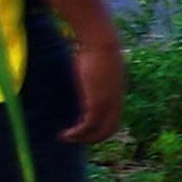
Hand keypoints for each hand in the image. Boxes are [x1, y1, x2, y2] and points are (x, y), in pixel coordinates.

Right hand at [63, 29, 124, 145]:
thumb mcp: (96, 67)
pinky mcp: (98, 101)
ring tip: (66, 138)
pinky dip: (78, 134)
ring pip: (100, 131)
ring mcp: (109, 103)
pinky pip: (89, 125)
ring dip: (83, 139)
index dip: (100, 128)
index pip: (113, 120)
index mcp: (116, 94)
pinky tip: (65, 134)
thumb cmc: (96, 48)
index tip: (82, 129)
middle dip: (92, 138)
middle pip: (109, 129)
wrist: (102, 42)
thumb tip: (82, 74)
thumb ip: (93, 77)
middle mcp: (115, 101)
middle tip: (74, 139)